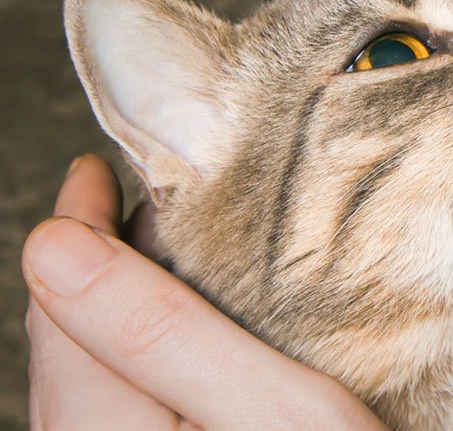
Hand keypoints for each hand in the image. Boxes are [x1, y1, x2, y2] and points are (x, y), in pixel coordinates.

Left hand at [23, 154, 385, 429]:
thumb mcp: (273, 410)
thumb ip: (159, 332)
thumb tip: (52, 245)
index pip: (61, 312)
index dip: (76, 230)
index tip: (95, 172)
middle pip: (66, 349)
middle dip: (92, 265)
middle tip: (134, 202)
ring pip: (88, 385)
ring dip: (111, 313)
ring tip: (156, 260)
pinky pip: (117, 415)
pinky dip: (135, 361)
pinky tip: (179, 346)